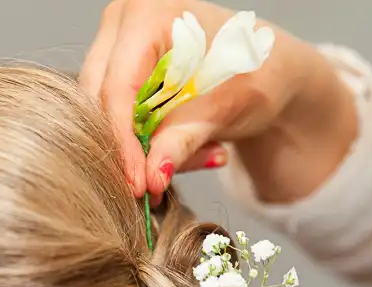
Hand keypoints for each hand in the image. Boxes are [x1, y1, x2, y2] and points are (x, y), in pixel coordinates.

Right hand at [80, 0, 357, 203]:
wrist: (269, 71)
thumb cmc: (256, 73)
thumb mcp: (225, 109)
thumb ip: (183, 141)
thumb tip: (152, 177)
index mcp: (148, 14)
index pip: (119, 88)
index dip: (125, 142)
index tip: (138, 184)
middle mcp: (123, 22)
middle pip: (101, 100)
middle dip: (130, 148)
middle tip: (156, 185)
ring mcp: (115, 44)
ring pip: (104, 113)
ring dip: (142, 147)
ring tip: (197, 155)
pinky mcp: (116, 70)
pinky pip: (114, 116)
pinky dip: (145, 141)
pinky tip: (182, 149)